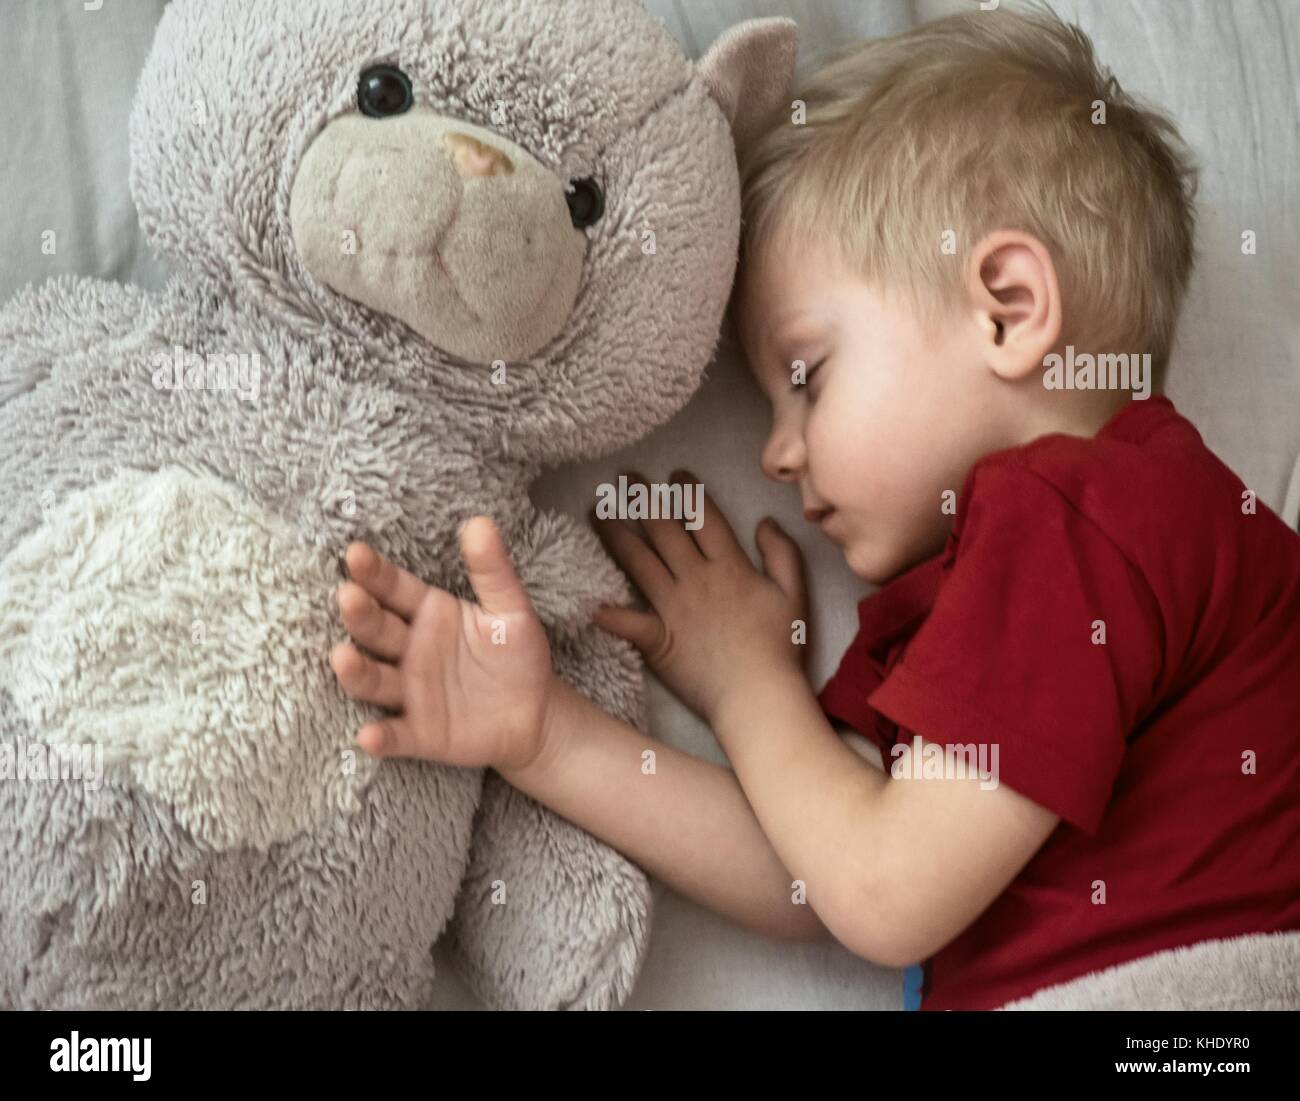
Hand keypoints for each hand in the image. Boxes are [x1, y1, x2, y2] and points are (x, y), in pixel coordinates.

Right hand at [329, 517, 555, 771]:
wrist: (535, 714)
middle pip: (377, 630)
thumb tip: (480, 522)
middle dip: (360, 614)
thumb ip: (493, 571)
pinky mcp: (419, 733)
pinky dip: (381, 736)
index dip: (375, 573)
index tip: (355, 553)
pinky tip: (369, 735)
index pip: (395, 589)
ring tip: (342, 657)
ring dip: (356, 671)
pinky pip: (396, 735)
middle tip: (348, 597)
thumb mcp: (512, 610)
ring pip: (374, 681)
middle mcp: (409, 650)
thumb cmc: (517, 655)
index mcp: (428, 614)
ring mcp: (409, 692)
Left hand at [590, 469, 808, 725]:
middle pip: (663, 529)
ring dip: (614, 532)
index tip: (675, 474)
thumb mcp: (794, 595)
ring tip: (597, 509)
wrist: (759, 695)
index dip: (688, 490)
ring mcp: (673, 608)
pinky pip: (627, 621)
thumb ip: (783, 554)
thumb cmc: (781, 648)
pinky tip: (583, 594)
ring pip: (638, 561)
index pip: (704, 517)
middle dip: (642, 498)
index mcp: (730, 567)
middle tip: (624, 478)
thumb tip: (765, 522)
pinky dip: (605, 610)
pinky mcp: (658, 640)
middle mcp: (697, 579)